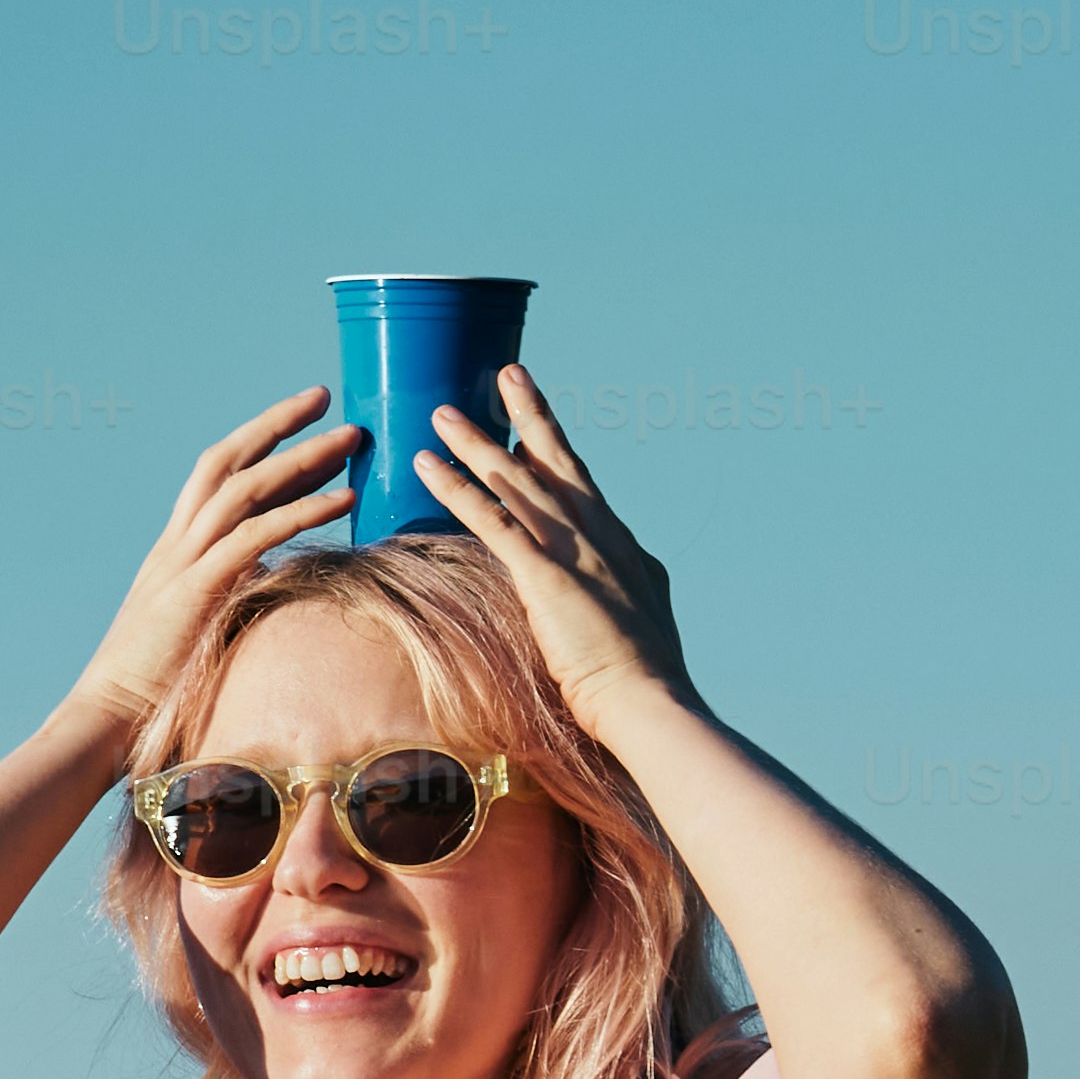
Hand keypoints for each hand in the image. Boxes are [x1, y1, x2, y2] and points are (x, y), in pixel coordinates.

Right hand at [70, 392, 366, 735]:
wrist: (102, 720)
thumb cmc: (150, 693)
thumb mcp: (192, 634)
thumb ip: (225, 603)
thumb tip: (272, 594)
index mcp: (173, 554)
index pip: (216, 480)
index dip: (259, 446)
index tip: (303, 424)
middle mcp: (175, 546)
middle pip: (224, 462)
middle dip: (275, 424)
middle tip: (324, 395)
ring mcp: (182, 565)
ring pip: (243, 488)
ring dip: (301, 458)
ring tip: (350, 439)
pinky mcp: (196, 590)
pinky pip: (256, 537)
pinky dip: (302, 512)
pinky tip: (343, 499)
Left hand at [424, 365, 697, 714]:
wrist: (651, 705)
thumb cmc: (641, 681)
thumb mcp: (637, 621)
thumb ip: (619, 593)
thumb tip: (615, 582)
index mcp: (622, 546)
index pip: (581, 487)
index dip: (554, 452)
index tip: (531, 426)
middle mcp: (601, 536)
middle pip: (558, 463)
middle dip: (530, 415)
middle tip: (508, 373)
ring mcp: (576, 551)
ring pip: (519, 482)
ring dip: (477, 444)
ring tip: (443, 412)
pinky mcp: (547, 575)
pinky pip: (492, 520)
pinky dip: (458, 488)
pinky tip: (428, 464)